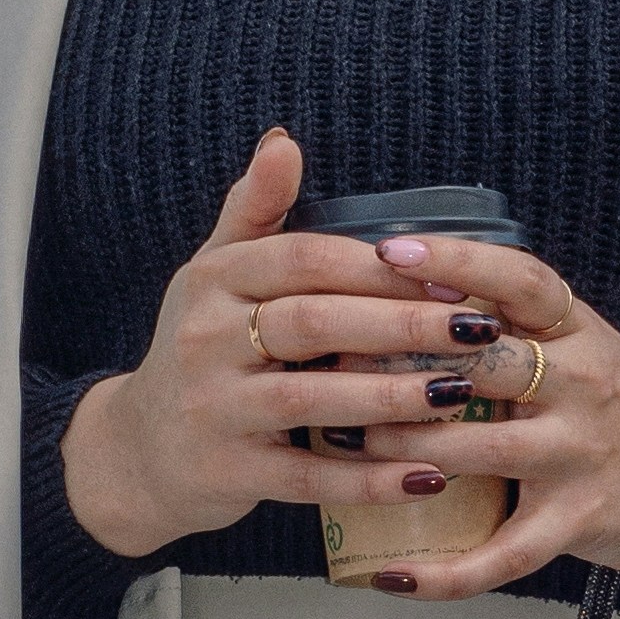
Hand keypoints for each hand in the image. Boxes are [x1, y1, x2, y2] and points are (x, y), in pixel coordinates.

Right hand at [60, 131, 588, 559]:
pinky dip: (370, 479)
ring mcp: (214, 410)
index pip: (304, 260)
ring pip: (313, 397)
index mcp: (214, 280)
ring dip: (394, 396)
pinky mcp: (228, 473)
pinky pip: (308, 477)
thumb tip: (284, 139)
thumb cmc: (201, 350)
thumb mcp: (213, 275)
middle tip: (479, 330)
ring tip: (463, 393)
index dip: (379, 268)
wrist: (140, 452)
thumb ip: (255, 212)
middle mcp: (206, 340)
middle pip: (316, 322)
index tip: (453, 277)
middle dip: (404, 325)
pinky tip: (429, 476)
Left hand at [351, 227, 619, 595]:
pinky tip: (390, 577)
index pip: (521, 280)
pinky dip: (443, 573)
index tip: (391, 250)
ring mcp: (579, 454)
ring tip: (348, 446)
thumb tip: (408, 284)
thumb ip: (514, 320)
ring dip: (403, 449)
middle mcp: (581, 385)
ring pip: (477, 450)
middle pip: (484, 363)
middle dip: (402, 365)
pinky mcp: (577, 520)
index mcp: (577, 331)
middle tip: (331, 362)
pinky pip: (502, 554)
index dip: (458, 260)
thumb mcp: (583, 344)